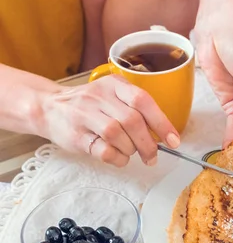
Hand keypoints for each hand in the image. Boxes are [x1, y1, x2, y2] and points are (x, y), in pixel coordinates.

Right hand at [38, 75, 179, 166]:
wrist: (49, 107)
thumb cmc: (91, 106)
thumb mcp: (113, 96)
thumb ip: (137, 110)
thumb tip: (165, 135)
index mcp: (114, 84)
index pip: (143, 101)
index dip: (162, 123)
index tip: (174, 141)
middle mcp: (99, 96)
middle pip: (132, 121)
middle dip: (148, 143)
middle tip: (152, 156)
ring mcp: (85, 115)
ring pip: (118, 136)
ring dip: (131, 150)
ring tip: (130, 152)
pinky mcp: (77, 135)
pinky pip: (105, 151)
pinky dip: (118, 158)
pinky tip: (119, 157)